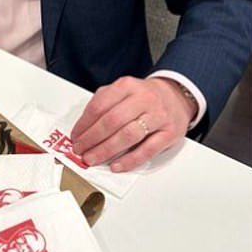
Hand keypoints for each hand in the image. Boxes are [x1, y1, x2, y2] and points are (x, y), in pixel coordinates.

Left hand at [70, 76, 196, 171]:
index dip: (84, 124)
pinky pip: (147, 150)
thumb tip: (83, 127)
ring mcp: (158, 116)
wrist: (176, 96)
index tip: (75, 136)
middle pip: (112, 121)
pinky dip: (130, 160)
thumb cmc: (144, 96)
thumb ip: (103, 103)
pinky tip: (116, 165)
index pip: (100, 106)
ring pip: (128, 135)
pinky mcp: (169, 133)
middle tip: (80, 150)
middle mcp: (143, 99)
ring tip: (92, 158)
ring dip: (106, 150)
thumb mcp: (123, 90)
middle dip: (92, 139)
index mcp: (127, 86)